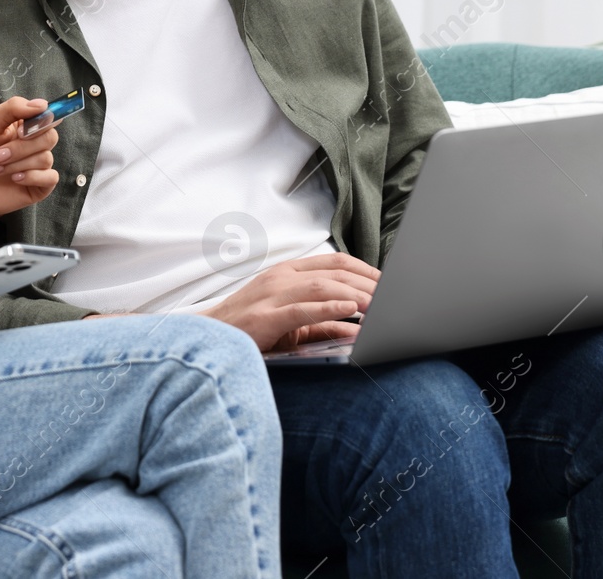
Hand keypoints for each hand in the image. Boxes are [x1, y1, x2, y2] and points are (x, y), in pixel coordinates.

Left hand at [0, 97, 60, 215]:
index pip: (47, 117)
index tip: (18, 132)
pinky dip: (32, 177)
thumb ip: (13, 108)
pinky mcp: (38, 186)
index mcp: (24, 126)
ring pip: (45, 158)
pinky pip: (51, 177)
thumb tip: (42, 105)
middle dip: (21, 148)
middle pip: (49, 137)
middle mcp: (33, 145)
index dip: (39, 123)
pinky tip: (14, 179)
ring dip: (17, 164)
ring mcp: (37, 166)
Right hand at [201, 252, 379, 351]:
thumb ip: (322, 321)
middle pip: (334, 272)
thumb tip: (356, 325)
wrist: (209, 339)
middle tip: (393, 294)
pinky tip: (351, 311)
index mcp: (287, 273)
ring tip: (379, 304)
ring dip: (354, 295)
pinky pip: (302, 309)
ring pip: (322, 287)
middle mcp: (280, 278)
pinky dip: (329, 309)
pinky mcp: (266, 317)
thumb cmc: (250, 329)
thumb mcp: (290, 321)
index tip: (388, 282)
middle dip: (367, 282)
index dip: (365, 269)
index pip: (334, 262)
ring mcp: (271, 295)